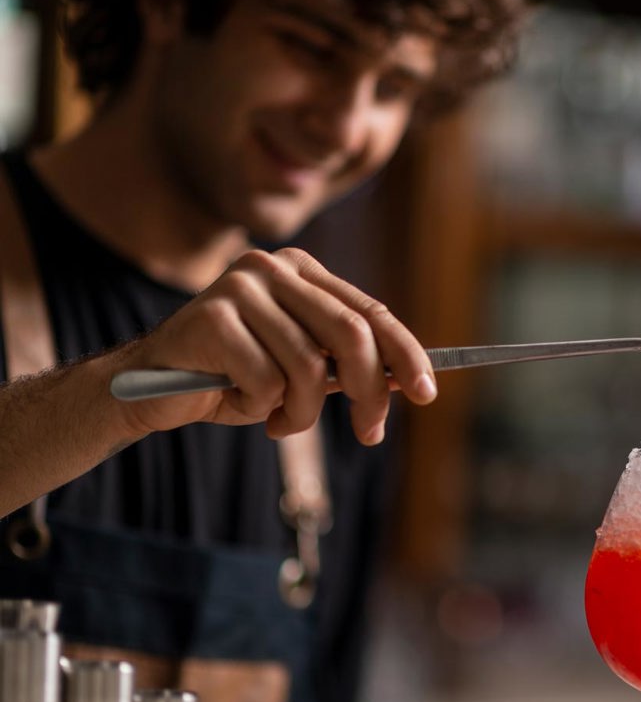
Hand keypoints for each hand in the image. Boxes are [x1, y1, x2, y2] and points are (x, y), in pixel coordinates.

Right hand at [114, 247, 435, 443]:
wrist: (151, 390)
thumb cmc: (235, 380)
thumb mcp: (302, 371)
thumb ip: (347, 366)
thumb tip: (409, 381)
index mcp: (303, 273)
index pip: (371, 313)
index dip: (405, 354)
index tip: (428, 392)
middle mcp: (274, 268)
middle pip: (351, 336)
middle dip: (369, 394)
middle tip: (369, 433)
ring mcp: (240, 287)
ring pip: (308, 367)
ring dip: (302, 412)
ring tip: (279, 419)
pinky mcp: (210, 316)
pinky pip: (265, 380)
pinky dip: (260, 408)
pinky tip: (235, 400)